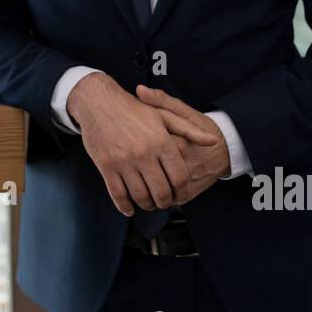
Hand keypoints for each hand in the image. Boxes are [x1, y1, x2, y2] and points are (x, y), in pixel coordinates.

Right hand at [66, 73, 190, 215]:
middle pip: (161, 191)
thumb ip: (189, 130)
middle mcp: (144, 154)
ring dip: (147, 205)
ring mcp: (124, 162)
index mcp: (161, 142)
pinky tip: (129, 208)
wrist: (99, 103)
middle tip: (165, 202)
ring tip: (149, 203)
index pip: (179, 177)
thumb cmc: (133, 109)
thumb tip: (212, 141)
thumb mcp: (164, 115)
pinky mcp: (106, 167)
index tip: (181, 196)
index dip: (182, 192)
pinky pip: (118, 194)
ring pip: (140, 196)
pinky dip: (125, 206)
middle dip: (165, 202)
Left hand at [135, 85, 230, 204]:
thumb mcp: (182, 111)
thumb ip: (160, 101)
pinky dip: (156, 197)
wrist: (226, 148)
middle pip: (148, 174)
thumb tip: (140, 90)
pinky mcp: (188, 194)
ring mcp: (184, 181)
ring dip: (143, 189)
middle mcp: (179, 164)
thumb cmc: (201, 127)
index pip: (145, 150)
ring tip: (134, 179)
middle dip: (134, 173)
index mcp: (174, 142)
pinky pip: (166, 200)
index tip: (126, 143)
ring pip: (155, 192)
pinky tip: (149, 189)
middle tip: (125, 165)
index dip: (132, 149)